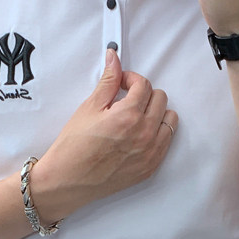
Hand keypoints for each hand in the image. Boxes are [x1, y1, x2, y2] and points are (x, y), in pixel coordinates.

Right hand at [31, 49, 177, 222]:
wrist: (68, 180)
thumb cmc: (74, 148)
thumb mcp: (89, 108)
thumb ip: (108, 81)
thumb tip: (114, 58)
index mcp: (129, 116)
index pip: (144, 85)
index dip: (131, 79)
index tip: (122, 84)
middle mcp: (144, 134)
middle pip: (160, 99)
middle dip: (144, 94)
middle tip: (127, 100)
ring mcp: (150, 153)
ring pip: (169, 120)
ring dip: (156, 113)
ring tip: (136, 117)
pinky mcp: (150, 167)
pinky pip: (166, 142)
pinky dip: (157, 133)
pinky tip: (139, 134)